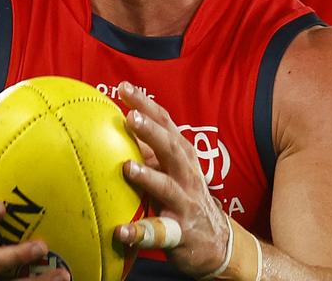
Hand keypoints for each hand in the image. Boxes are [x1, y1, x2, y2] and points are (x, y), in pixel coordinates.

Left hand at [115, 82, 228, 276]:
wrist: (218, 244)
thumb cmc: (184, 198)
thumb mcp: (171, 170)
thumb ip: (148, 149)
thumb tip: (113, 124)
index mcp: (182, 156)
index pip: (165, 124)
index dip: (146, 105)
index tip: (123, 87)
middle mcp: (186, 176)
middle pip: (171, 149)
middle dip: (152, 131)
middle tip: (130, 117)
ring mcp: (184, 203)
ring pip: (167, 188)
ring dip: (148, 177)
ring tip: (127, 168)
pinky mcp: (179, 232)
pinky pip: (158, 233)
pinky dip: (139, 232)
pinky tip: (121, 232)